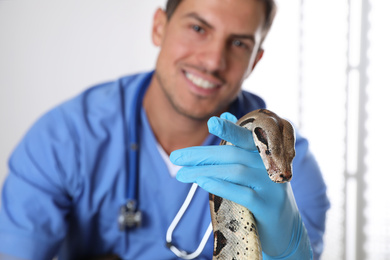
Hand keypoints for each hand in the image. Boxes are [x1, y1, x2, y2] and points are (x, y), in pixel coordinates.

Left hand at [170, 113, 311, 258]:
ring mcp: (271, 185)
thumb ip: (240, 142)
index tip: (210, 122)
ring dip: (204, 171)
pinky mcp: (268, 206)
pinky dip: (221, 186)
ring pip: (235, 171)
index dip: (229, 129)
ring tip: (181, 175)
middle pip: (233, 154)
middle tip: (176, 157)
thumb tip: (226, 113)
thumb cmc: (263, 191)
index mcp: (266, 152)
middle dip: (201, 155)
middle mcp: (271, 165)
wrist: (286, 227)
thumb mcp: (255, 164)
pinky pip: (243, 194)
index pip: (246, 136)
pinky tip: (202, 183)